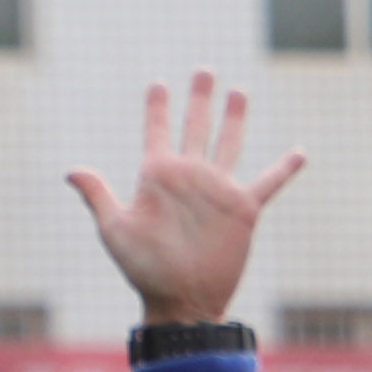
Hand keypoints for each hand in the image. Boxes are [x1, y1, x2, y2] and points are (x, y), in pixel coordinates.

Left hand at [63, 72, 310, 325]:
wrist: (182, 300)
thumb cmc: (144, 269)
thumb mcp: (116, 230)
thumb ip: (99, 196)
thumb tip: (71, 171)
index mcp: (158, 174)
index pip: (156, 129)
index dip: (156, 106)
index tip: (158, 83)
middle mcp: (190, 176)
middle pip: (196, 126)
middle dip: (199, 98)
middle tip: (204, 72)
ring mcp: (217, 190)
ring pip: (229, 143)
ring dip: (234, 118)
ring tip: (238, 92)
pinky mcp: (243, 210)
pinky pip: (269, 183)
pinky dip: (284, 169)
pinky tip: (300, 153)